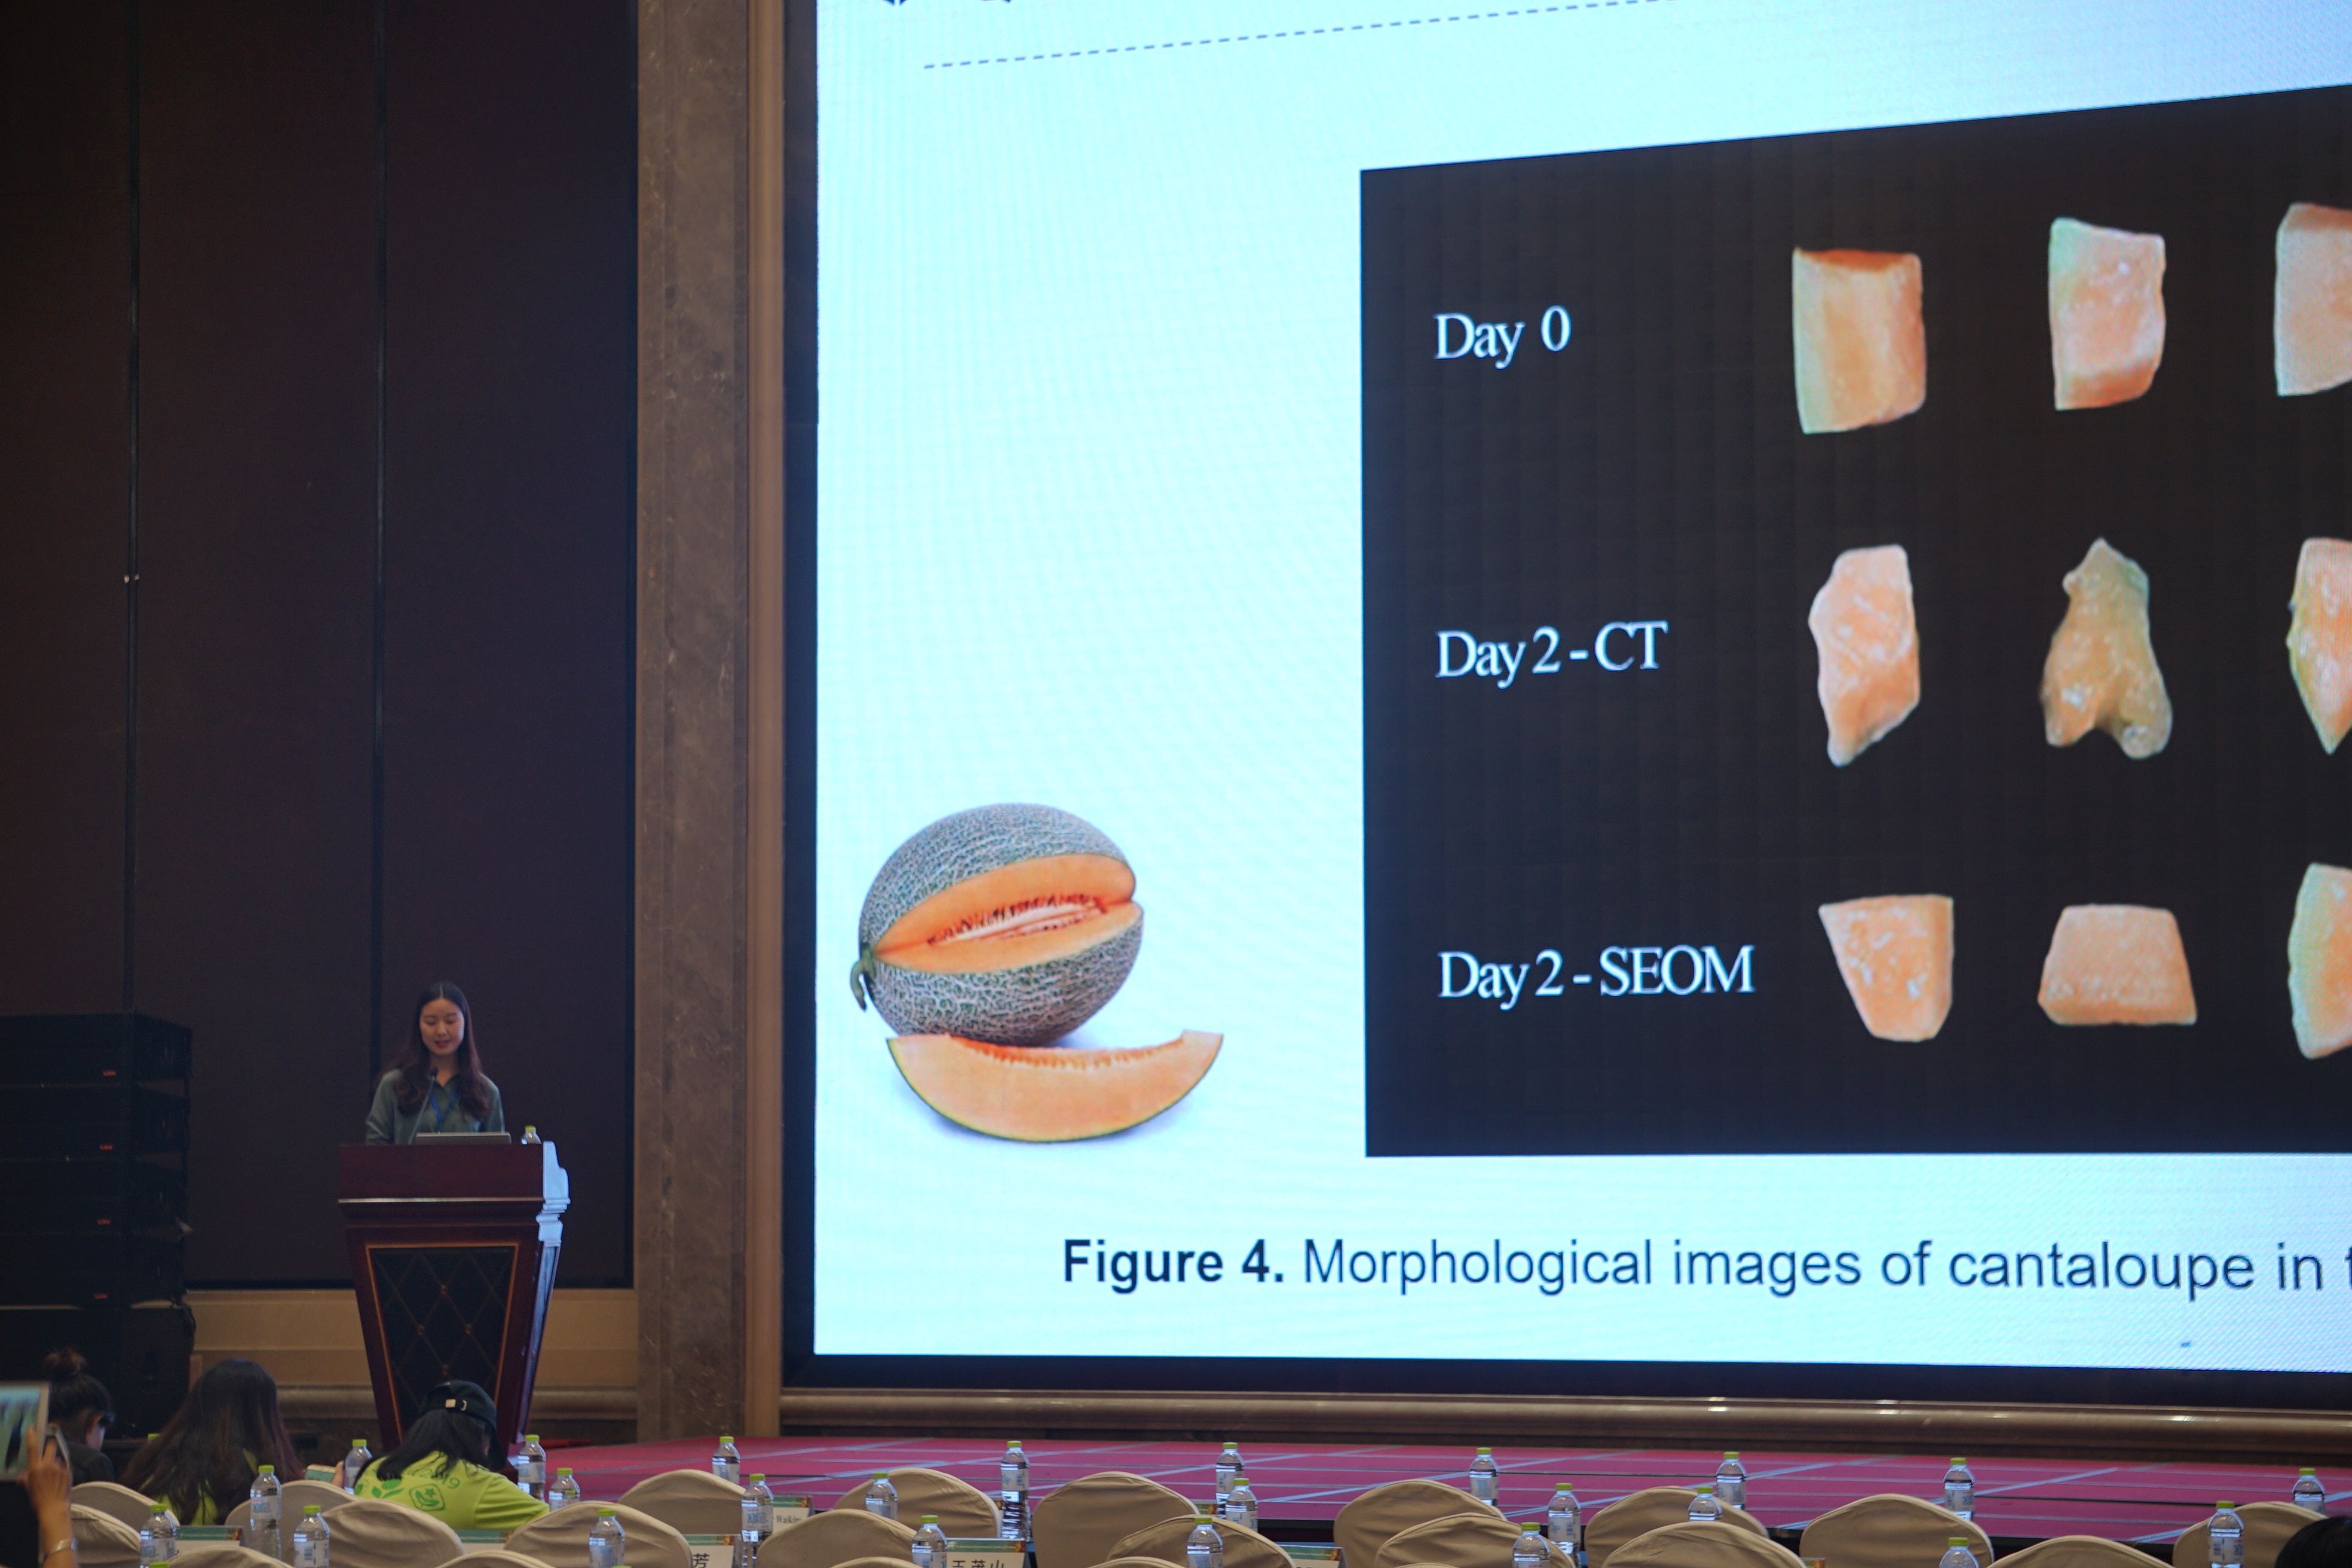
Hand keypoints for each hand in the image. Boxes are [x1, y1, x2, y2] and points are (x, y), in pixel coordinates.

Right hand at [25, 1433, 72, 1547]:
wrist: (53, 1507)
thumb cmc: (38, 1499)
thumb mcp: (29, 1488)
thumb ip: (26, 1479)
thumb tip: (22, 1476)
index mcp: (36, 1468)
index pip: (33, 1449)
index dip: (32, 1437)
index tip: (32, 1428)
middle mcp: (48, 1465)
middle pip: (51, 1446)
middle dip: (49, 1446)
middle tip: (47, 1451)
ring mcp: (59, 1467)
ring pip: (57, 1458)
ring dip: (54, 1463)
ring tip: (52, 1476)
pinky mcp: (68, 1471)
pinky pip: (62, 1466)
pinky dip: (59, 1470)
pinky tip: (58, 1480)